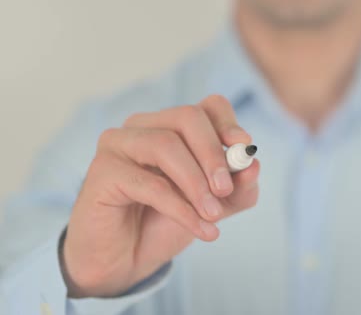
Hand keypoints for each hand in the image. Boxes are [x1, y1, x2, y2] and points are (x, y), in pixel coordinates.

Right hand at [61, 95, 259, 297]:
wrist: (125, 259)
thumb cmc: (167, 222)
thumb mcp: (215, 206)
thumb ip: (238, 188)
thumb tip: (253, 165)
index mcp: (173, 126)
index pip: (208, 106)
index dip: (229, 124)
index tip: (244, 149)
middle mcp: (144, 126)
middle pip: (187, 117)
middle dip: (213, 154)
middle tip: (226, 190)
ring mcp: (119, 144)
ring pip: (166, 145)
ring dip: (196, 183)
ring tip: (214, 215)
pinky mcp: (102, 171)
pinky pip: (149, 183)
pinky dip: (181, 208)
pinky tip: (201, 229)